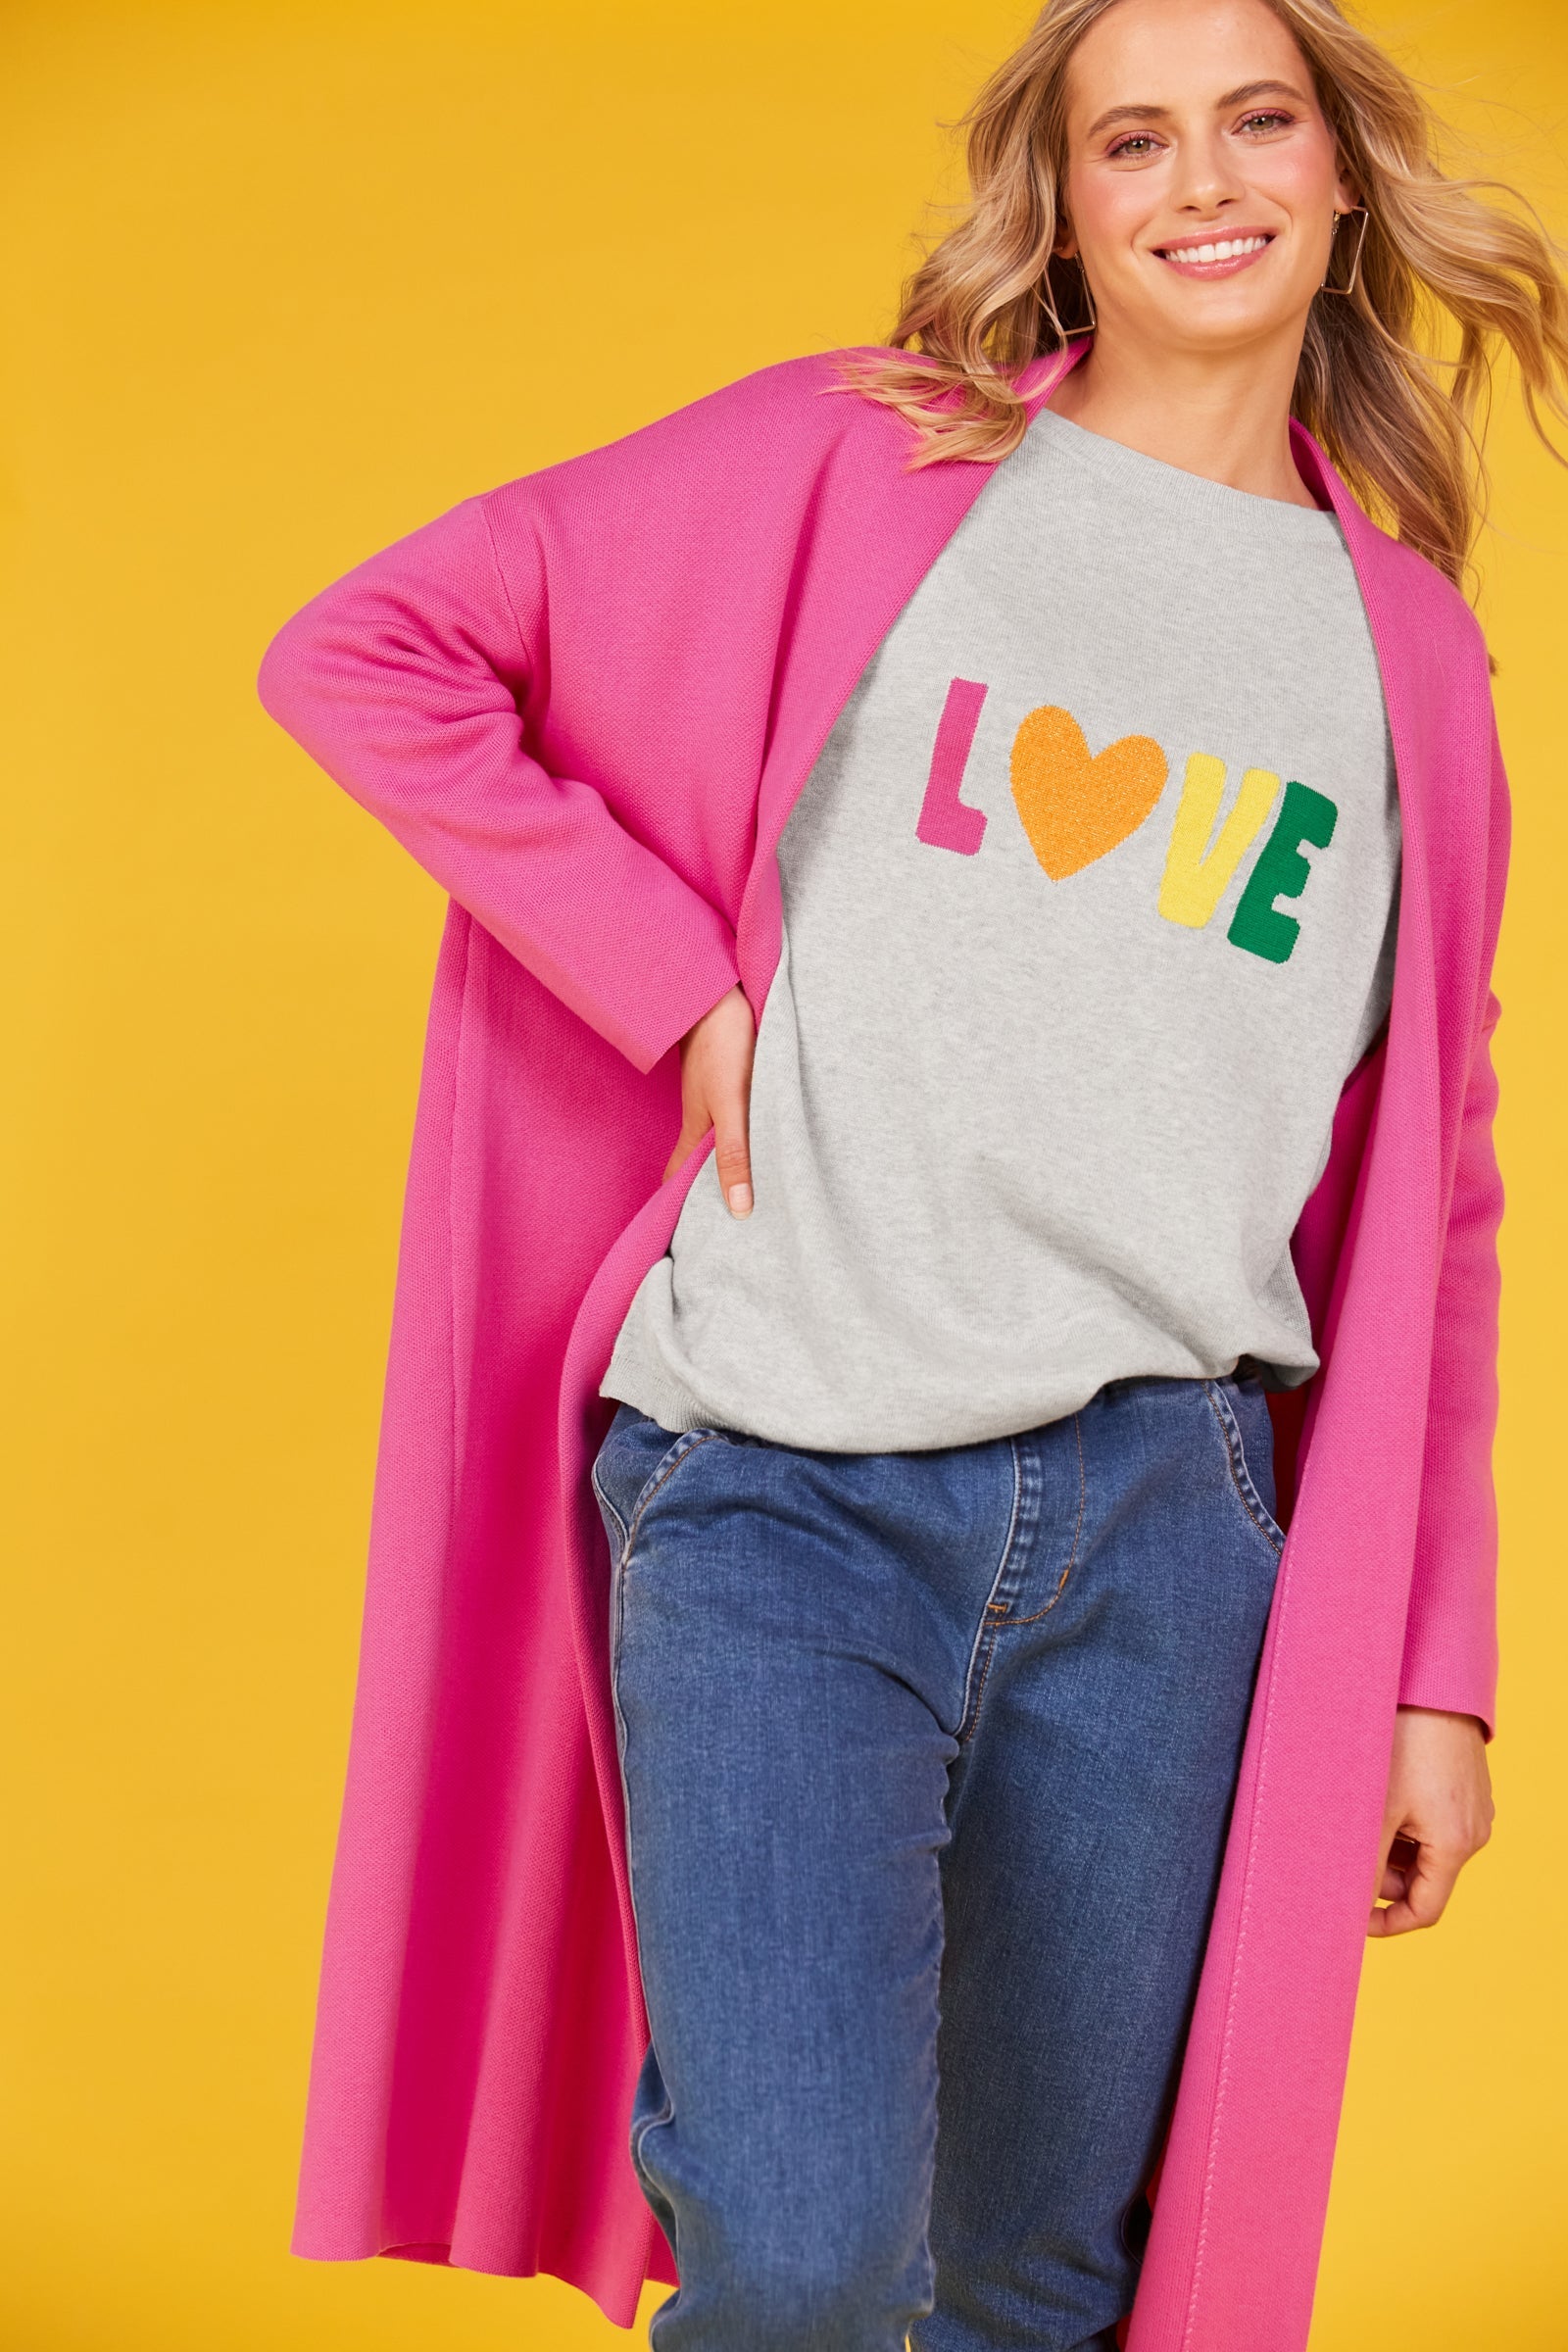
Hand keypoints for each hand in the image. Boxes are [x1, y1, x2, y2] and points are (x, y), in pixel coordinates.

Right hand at [663, 984, 756, 1213]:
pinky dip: (740, 1129)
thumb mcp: (731, 1106)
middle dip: (707, 1186)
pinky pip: (731, 1111)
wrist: (716, 989)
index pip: (678, 1176)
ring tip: (748, 1182)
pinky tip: (758, 1129)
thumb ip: (734, 1155)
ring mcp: (712, 1093)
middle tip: (727, 1214)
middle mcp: (701, 1115)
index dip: (678, 1202)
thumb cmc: (722, 1045)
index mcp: (696, 1129)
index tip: (688, 1231)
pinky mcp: (727, 1073)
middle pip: (697, 1158)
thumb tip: (739, 1209)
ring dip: (725, 1158)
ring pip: (716, 1134)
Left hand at [1368, 1706, 1492, 1937]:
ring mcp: (1473, 1808)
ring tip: (1359, 1818)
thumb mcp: (1378, 1809)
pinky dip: (1406, 1823)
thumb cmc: (1406, 1742)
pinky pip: (1434, 1821)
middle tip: (1346, 1855)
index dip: (1388, 1922)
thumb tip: (1350, 1903)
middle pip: (1424, 1879)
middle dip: (1384, 1877)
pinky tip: (1379, 1795)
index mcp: (1456, 1845)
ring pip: (1426, 1849)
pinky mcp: (1466, 1787)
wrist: (1434, 1684)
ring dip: (1393, 1847)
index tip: (1353, 1916)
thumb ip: (1367, 1863)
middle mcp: (1473, 1832)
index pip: (1425, 1910)